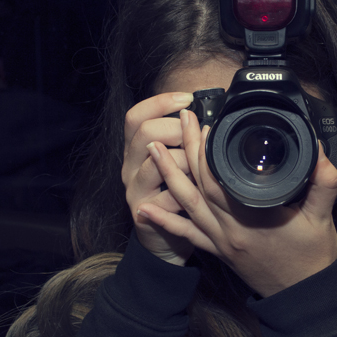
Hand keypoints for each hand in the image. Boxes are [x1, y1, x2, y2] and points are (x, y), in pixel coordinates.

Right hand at [122, 92, 195, 263]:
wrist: (162, 238)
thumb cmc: (174, 194)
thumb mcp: (173, 162)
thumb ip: (181, 140)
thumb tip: (205, 116)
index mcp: (135, 149)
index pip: (136, 116)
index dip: (159, 102)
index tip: (187, 98)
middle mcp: (130, 166)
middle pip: (146, 134)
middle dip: (176, 129)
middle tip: (197, 134)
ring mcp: (135, 189)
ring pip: (155, 165)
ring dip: (183, 161)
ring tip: (199, 164)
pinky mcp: (144, 211)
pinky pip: (167, 197)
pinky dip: (185, 192)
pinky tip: (198, 190)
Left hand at [136, 109, 336, 296]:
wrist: (302, 297)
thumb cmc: (312, 257)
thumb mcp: (323, 217)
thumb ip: (324, 182)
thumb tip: (320, 151)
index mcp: (253, 217)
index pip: (220, 178)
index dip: (207, 150)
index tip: (205, 124)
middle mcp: (230, 229)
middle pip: (199, 184)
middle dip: (186, 150)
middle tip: (179, 122)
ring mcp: (221, 241)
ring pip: (187, 204)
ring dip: (168, 176)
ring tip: (153, 150)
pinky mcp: (219, 251)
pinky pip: (187, 234)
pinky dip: (165, 221)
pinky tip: (144, 209)